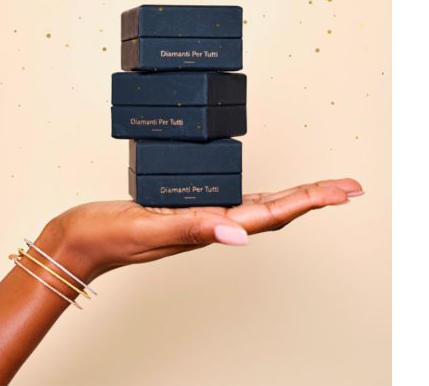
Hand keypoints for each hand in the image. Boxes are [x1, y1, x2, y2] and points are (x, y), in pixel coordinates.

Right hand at [39, 178, 363, 281]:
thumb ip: (192, 227)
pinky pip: (234, 202)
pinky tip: (263, 191)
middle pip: (276, 211)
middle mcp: (211, 225)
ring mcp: (200, 219)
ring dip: (294, 197)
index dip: (311, 200)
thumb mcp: (147, 228)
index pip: (272, 213)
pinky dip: (260, 195)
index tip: (344, 190)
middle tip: (347, 187)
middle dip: (315, 198)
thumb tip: (240, 234)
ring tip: (320, 188)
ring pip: (260, 208)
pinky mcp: (186, 210)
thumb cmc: (108, 235)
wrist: (80, 241)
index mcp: (208, 228)